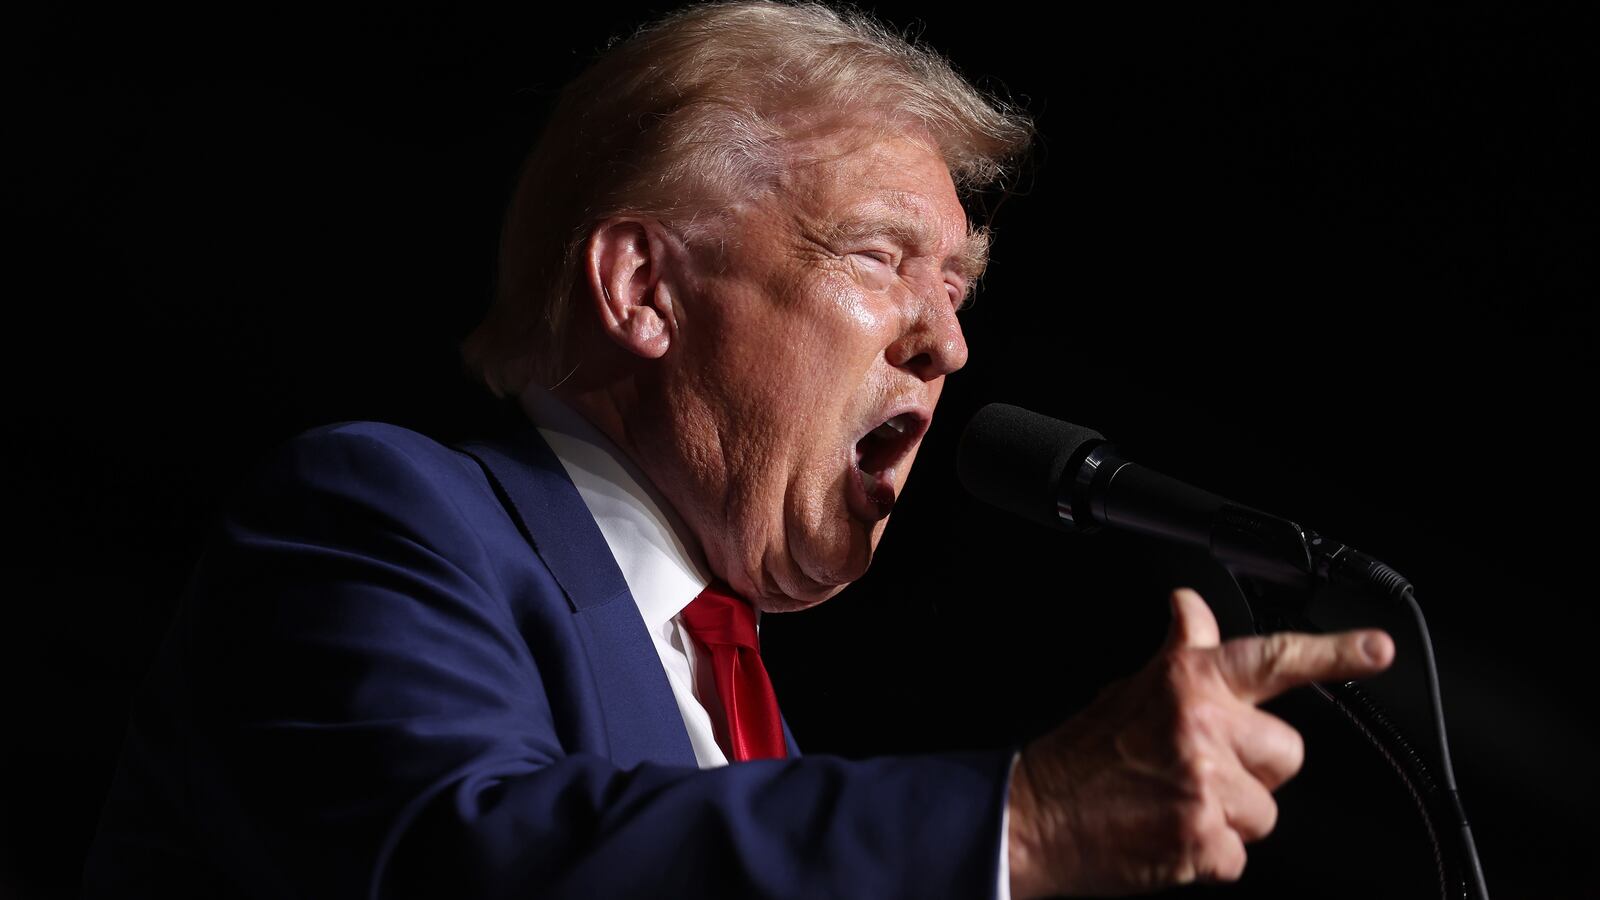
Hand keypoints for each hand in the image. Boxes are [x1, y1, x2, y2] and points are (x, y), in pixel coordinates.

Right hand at [1006, 587, 1394, 897]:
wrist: (1033, 816)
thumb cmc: (1081, 756)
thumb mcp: (1129, 688)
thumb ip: (1180, 654)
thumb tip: (1192, 608)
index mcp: (1187, 683)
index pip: (1273, 659)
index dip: (1334, 653)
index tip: (1377, 649)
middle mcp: (1202, 726)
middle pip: (1287, 754)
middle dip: (1255, 772)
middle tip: (1201, 773)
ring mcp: (1204, 783)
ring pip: (1267, 812)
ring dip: (1230, 819)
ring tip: (1176, 807)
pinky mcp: (1201, 838)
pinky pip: (1239, 856)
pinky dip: (1208, 856)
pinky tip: (1169, 836)